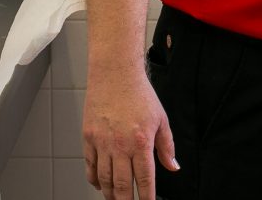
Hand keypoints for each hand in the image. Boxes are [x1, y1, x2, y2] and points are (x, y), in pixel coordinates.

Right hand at [82, 71, 178, 199]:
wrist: (115, 74)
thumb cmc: (139, 94)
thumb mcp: (161, 118)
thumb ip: (167, 146)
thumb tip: (173, 167)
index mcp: (141, 141)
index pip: (145, 179)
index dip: (146, 197)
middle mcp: (120, 145)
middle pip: (122, 185)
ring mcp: (102, 142)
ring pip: (105, 179)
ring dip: (110, 194)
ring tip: (116, 198)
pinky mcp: (88, 137)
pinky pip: (90, 166)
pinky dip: (94, 179)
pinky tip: (100, 184)